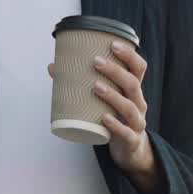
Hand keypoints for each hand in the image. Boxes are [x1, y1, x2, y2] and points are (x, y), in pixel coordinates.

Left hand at [47, 43, 160, 193]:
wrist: (130, 149)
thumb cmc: (114, 116)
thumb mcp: (104, 99)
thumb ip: (81, 83)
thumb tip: (53, 67)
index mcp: (133, 90)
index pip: (139, 68)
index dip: (129, 55)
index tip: (113, 44)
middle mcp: (138, 103)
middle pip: (132, 84)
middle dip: (115, 71)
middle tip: (96, 62)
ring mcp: (136, 122)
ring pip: (129, 107)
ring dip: (113, 95)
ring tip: (95, 86)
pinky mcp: (131, 140)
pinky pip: (126, 132)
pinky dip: (116, 125)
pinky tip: (104, 118)